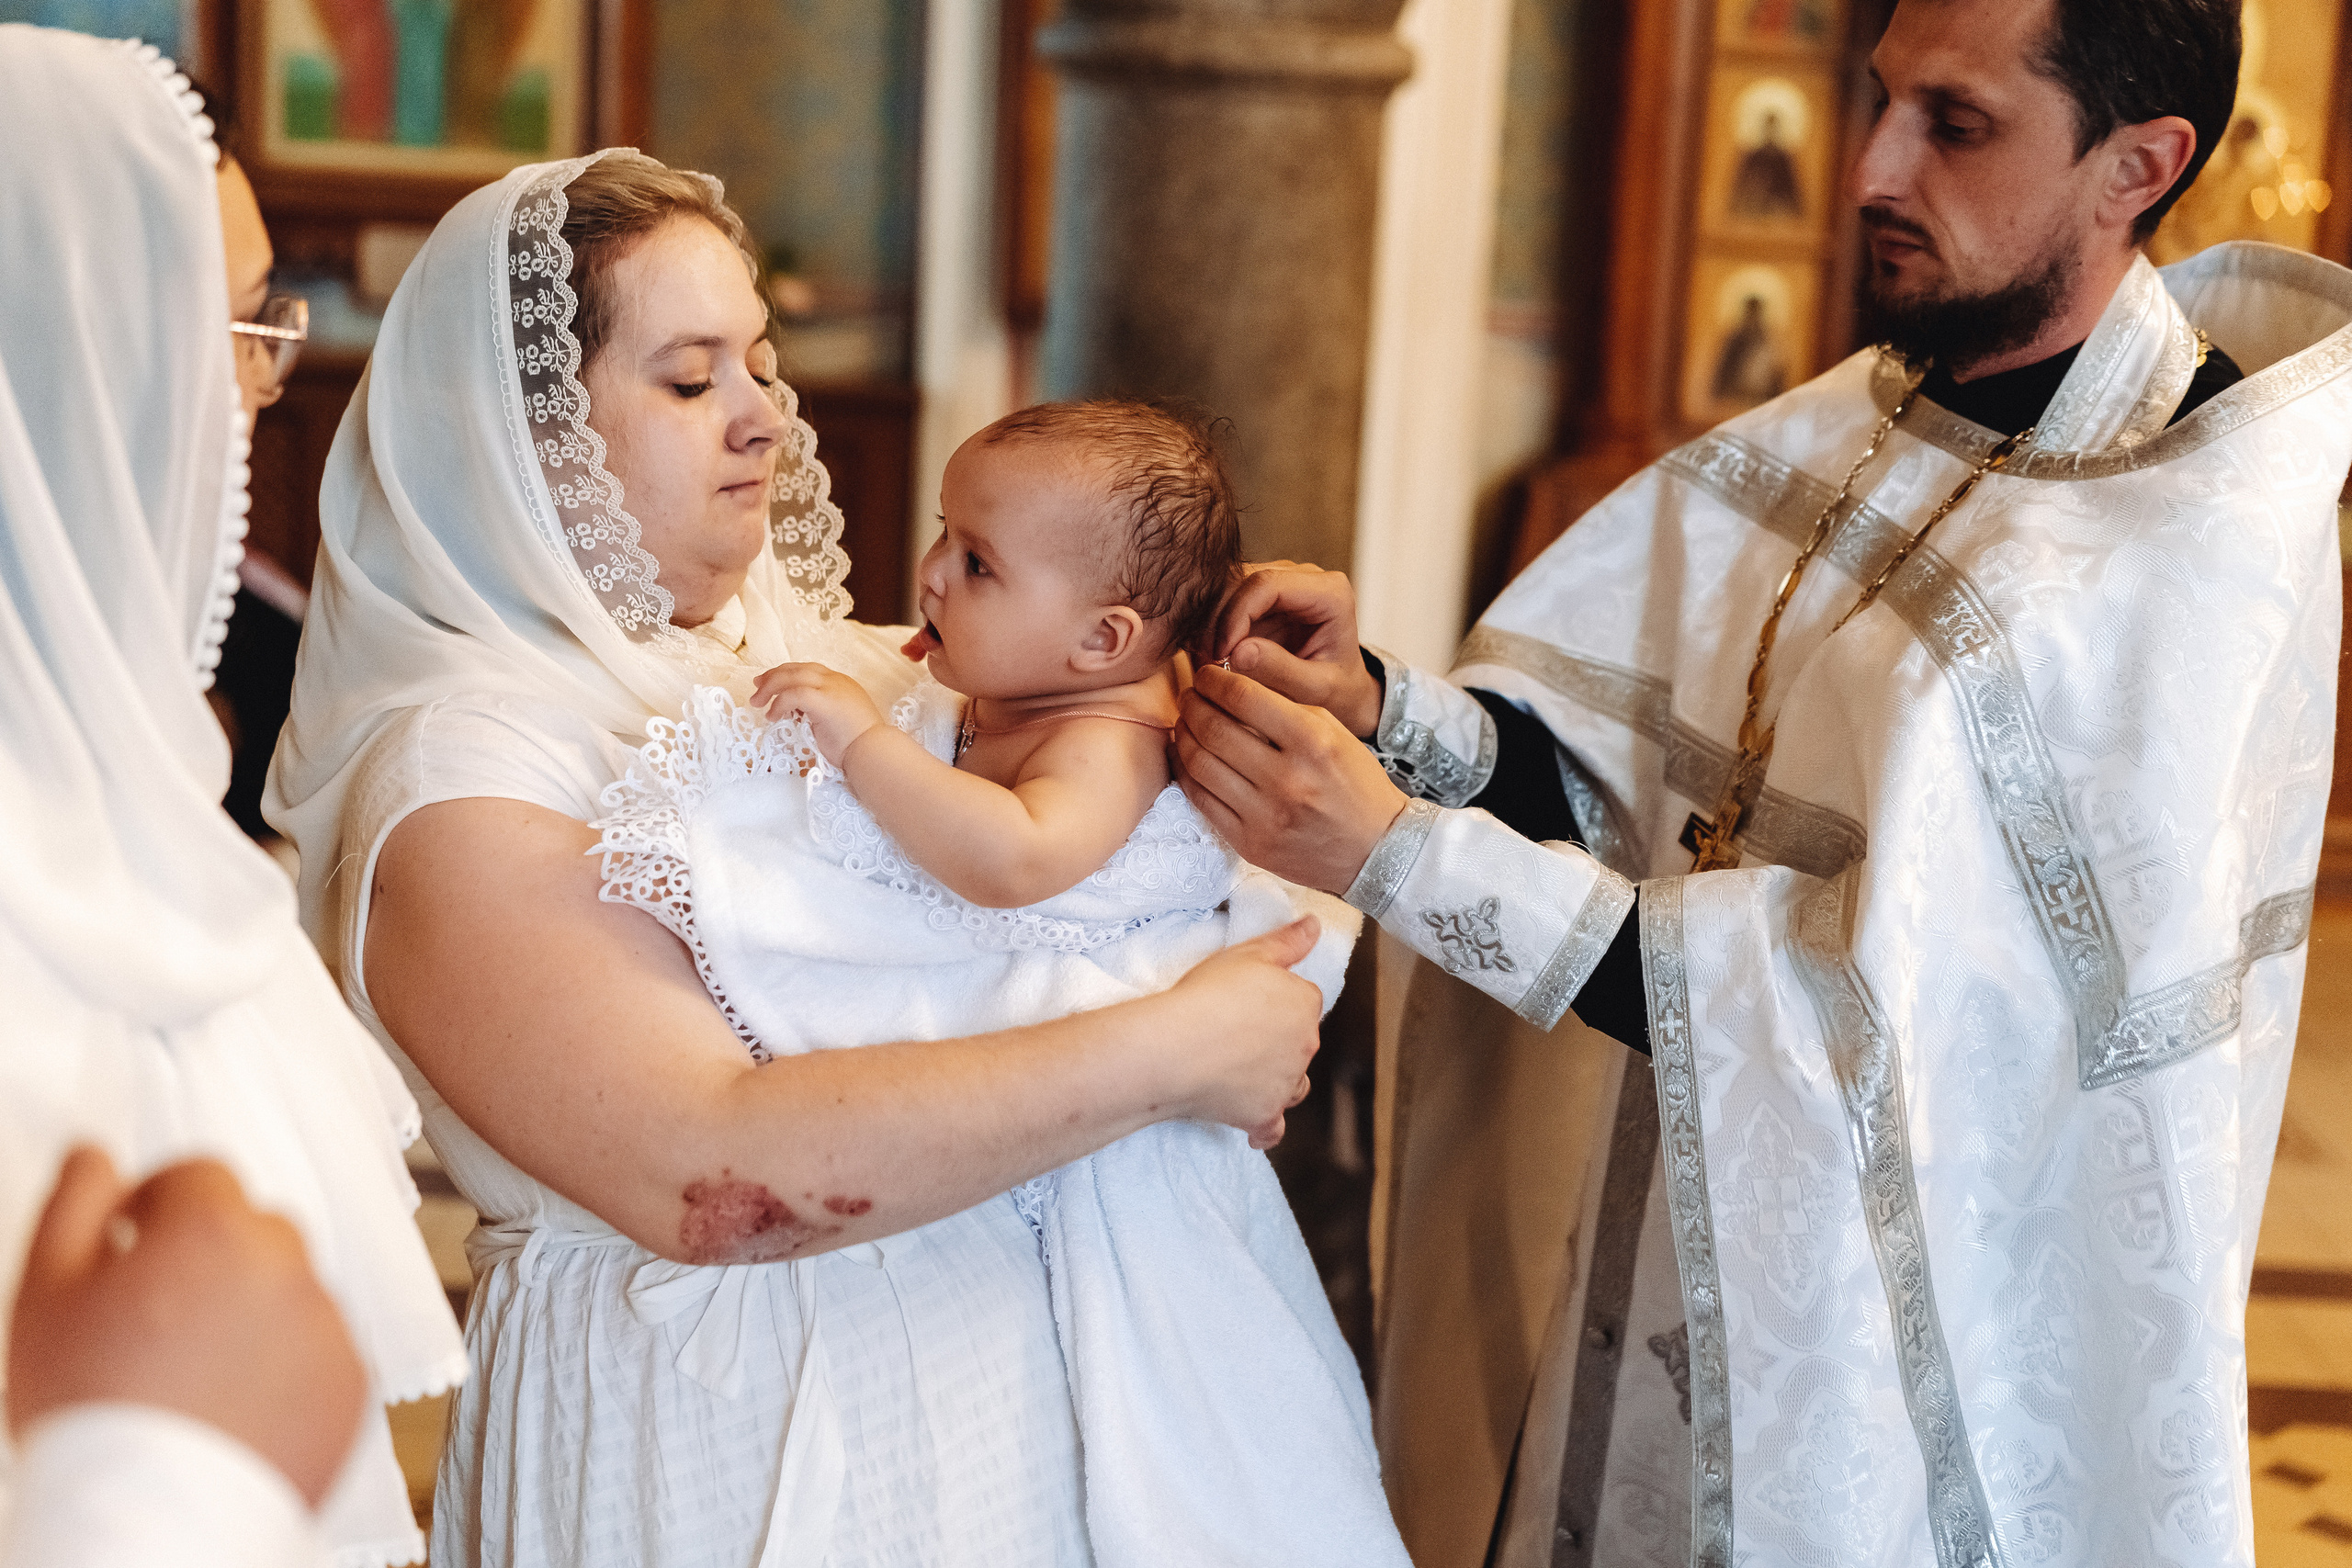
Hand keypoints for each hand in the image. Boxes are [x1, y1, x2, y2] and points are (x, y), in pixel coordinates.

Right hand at [7, 1148, 367, 1506]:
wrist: (150, 1520)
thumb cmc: (88, 1408)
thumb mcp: (46, 1294)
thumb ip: (72, 1205)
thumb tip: (96, 1154)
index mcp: (217, 1230)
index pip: (200, 1176)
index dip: (157, 1203)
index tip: (131, 1240)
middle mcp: (290, 1266)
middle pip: (253, 1232)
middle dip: (209, 1255)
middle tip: (157, 1316)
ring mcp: (329, 1326)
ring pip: (289, 1293)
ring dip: (250, 1311)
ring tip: (191, 1374)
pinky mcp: (352, 1385)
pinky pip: (318, 1352)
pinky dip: (285, 1367)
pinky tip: (233, 1406)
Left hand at [752, 661, 885, 763]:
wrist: (873, 751)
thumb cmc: (857, 744)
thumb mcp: (835, 720)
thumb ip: (818, 710)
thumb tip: (797, 712)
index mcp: (840, 683)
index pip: (807, 670)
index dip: (784, 673)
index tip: (767, 683)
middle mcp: (835, 680)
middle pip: (796, 668)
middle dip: (772, 676)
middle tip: (756, 687)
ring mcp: (831, 688)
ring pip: (792, 677)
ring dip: (770, 689)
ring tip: (758, 703)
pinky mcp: (825, 701)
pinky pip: (793, 694)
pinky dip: (779, 703)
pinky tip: (773, 716)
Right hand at [1155, 917, 1325, 1147]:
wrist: (1176, 1048)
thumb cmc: (1208, 995)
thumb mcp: (1248, 954)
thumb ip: (1287, 941)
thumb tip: (1316, 925)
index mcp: (1304, 1004)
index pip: (1304, 999)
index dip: (1277, 998)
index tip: (1249, 999)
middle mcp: (1305, 1046)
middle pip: (1301, 1041)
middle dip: (1278, 1038)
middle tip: (1238, 1031)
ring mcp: (1286, 1085)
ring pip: (1294, 1083)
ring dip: (1279, 1079)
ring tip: (1247, 1072)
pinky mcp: (1264, 1115)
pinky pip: (1273, 1128)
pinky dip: (1265, 1127)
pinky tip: (1255, 1128)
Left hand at [1174, 663, 1409, 894]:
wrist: (1376, 849)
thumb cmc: (1355, 784)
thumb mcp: (1333, 732)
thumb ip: (1284, 707)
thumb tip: (1229, 683)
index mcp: (1312, 741)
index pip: (1243, 697)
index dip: (1212, 680)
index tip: (1204, 675)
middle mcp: (1287, 778)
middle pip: (1213, 729)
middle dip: (1192, 705)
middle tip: (1189, 696)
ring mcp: (1265, 815)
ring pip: (1199, 764)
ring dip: (1183, 737)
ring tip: (1185, 724)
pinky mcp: (1250, 843)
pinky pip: (1200, 801)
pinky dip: (1186, 773)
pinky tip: (1188, 758)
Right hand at [1204, 562, 1382, 738]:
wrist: (1343, 692)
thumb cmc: (1338, 692)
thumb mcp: (1316, 691)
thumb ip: (1281, 671)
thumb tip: (1238, 652)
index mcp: (1330, 592)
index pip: (1267, 585)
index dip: (1235, 616)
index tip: (1220, 654)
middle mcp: (1305, 577)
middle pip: (1242, 581)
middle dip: (1217, 620)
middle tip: (1206, 661)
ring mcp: (1281, 582)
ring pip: (1228, 587)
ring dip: (1210, 623)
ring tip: (1207, 661)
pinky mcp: (1262, 595)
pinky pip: (1225, 601)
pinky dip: (1212, 627)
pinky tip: (1210, 656)